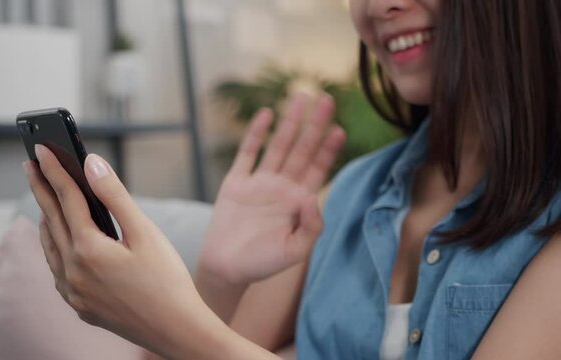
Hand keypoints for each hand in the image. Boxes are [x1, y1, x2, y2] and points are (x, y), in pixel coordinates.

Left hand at [24, 145, 229, 358]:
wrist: (177, 330)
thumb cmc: (167, 280)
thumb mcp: (145, 233)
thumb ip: (115, 196)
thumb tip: (91, 163)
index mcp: (89, 250)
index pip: (66, 199)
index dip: (55, 170)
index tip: (41, 148)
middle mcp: (73, 272)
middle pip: (51, 220)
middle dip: (41, 189)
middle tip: (31, 165)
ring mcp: (74, 293)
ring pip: (50, 247)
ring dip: (45, 219)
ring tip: (43, 199)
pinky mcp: (80, 307)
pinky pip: (57, 271)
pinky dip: (54, 248)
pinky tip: (59, 243)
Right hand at [200, 93, 345, 285]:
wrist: (226, 268)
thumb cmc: (263, 263)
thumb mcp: (295, 252)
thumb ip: (310, 227)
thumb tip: (311, 197)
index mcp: (298, 202)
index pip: (318, 169)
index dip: (329, 150)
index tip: (339, 129)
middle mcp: (281, 187)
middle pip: (302, 149)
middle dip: (314, 125)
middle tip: (327, 99)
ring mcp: (259, 182)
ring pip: (278, 145)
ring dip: (289, 122)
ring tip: (300, 96)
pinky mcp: (236, 183)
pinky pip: (247, 153)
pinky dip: (255, 134)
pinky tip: (266, 114)